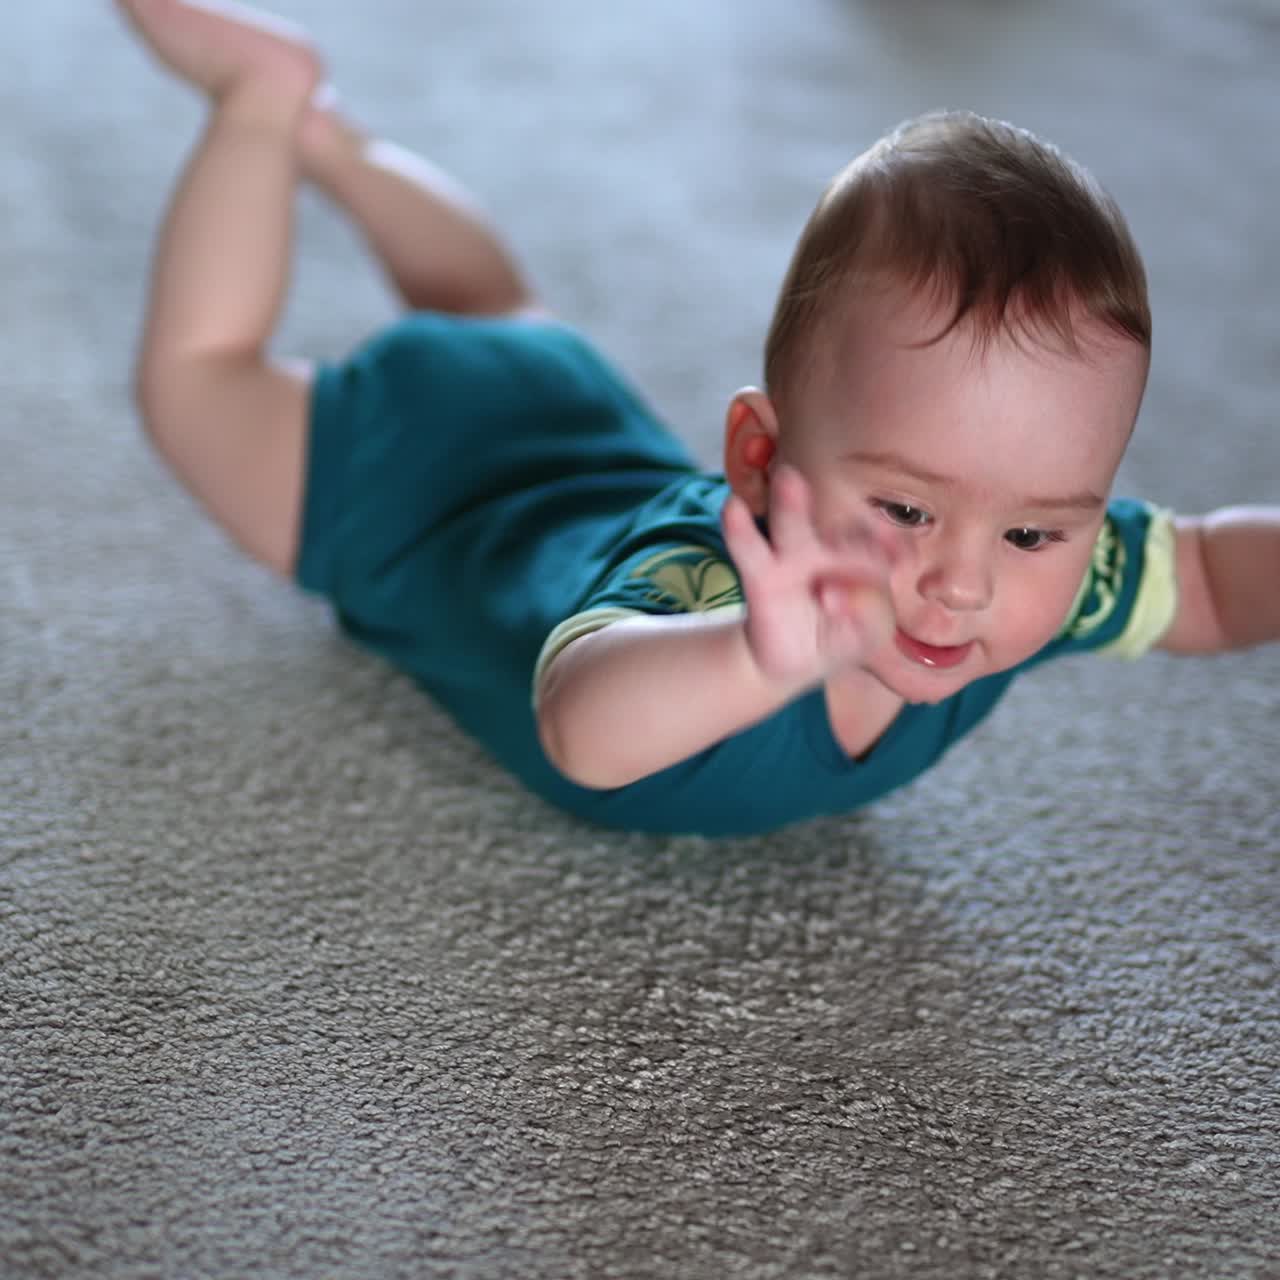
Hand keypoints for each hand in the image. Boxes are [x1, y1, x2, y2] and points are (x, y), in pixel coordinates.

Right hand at [721, 464, 897, 687]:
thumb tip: (832, 595)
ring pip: (792, 524)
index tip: (900, 556)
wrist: (796, 660)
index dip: (891, 546)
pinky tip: (733, 506)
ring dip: (791, 503)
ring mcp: (794, 557)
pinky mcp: (761, 575)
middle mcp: (831, 547)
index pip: (883, 547)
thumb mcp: (870, 633)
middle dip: (848, 516)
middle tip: (862, 514)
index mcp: (868, 557)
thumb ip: (869, 614)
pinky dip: (740, 529)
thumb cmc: (843, 636)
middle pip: (840, 525)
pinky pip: (749, 549)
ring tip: (788, 478)